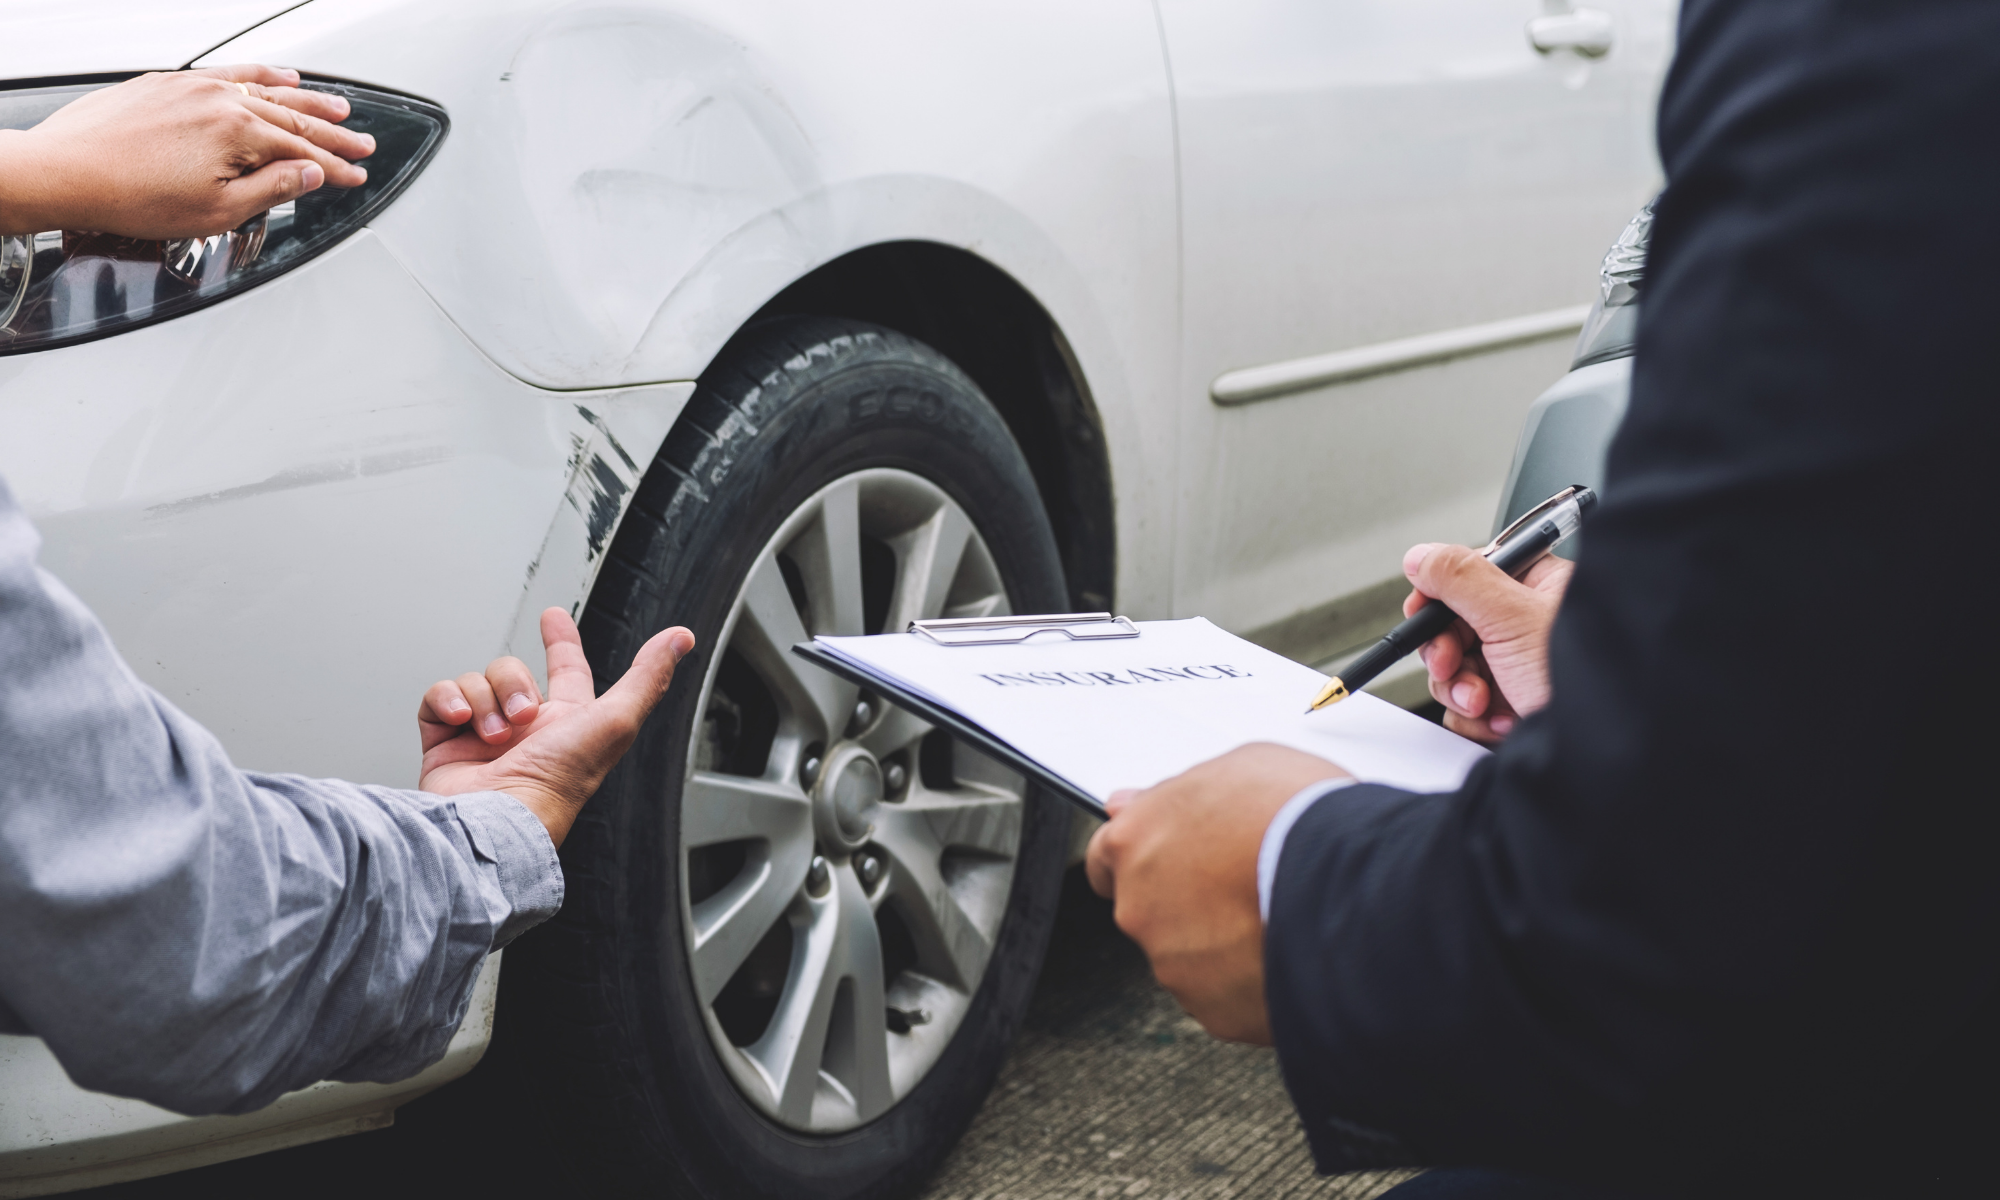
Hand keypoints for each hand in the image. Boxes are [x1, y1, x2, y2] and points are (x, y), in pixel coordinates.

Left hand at [0, 65, 373, 237]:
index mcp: (237, 132)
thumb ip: (272, 189)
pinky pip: (228, 72)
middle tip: (362, 143)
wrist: (64, 172)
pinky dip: (260, 74)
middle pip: (292, 117)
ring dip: (305, 100)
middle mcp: (219, 99)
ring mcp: (192, 86)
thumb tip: (310, 175)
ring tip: (336, 107)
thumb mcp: (216, 211)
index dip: (335, 168)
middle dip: (332, 133)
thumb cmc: (130, 196)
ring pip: (265, 89)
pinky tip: (276, 76)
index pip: (303, 152)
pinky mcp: (166, 83)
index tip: (355, 177)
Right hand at [418, 608, 695, 848]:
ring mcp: (482, 736)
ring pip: (478, 680)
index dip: (562, 641)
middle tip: (522, 716)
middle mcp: (525, 729)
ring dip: (487, 699)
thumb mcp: (616, 721)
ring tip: (495, 734)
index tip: (553, 617)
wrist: (497, 818)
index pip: (567, 670)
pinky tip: (463, 722)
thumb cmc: (559, 782)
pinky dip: (449, 702)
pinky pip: (439, 697)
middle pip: (514, 670)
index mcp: (567, 724)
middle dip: (515, 682)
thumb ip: (647, 677)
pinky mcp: (445, 743)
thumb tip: (680, 639)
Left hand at [1085, 743, 1349, 1043]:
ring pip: (1192, 957)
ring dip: (1223, 943)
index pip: (1106, 857)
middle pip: (1152, 910)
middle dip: (1191, 902)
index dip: (1141, 859)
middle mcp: (1141, 908)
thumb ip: (1177, 793)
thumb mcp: (1237, 766)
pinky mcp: (1214, 1011)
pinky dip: (1253, 982)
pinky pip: (1229, 997)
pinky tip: (1289, 953)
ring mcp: (1175, 965)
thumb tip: (1143, 802)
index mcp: (1136, 842)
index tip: (1162, 862)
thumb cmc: (1296, 815)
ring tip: (1278, 917)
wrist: (1345, 885)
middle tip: (1244, 885)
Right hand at [1402, 542, 1572, 743]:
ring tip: (1484, 702)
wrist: (1598, 749)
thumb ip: (1461, 578)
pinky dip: (1474, 718)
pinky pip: (1464, 706)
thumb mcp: (1514, 616)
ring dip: (1460, 690)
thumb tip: (1421, 556)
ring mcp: (1516, 669)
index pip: (1468, 577)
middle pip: (1453, 627)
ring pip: (1454, 670)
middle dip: (1448, 654)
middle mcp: (1525, 626)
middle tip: (1451, 665)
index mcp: (1537, 587)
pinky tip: (1502, 720)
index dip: (1438, 598)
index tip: (1423, 615)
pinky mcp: (1508, 706)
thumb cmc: (1584, 680)